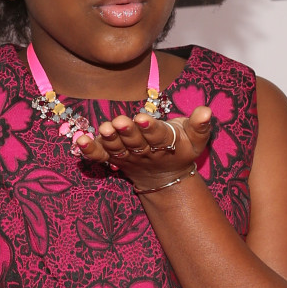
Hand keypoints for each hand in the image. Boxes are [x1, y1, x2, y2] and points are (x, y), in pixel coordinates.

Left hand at [76, 107, 212, 186]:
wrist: (165, 177)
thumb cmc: (181, 149)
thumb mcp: (196, 140)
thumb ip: (200, 125)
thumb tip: (207, 110)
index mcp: (165, 144)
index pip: (158, 136)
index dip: (150, 128)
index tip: (141, 118)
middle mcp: (145, 152)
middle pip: (135, 142)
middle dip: (127, 132)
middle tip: (119, 121)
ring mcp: (128, 157)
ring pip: (118, 148)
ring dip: (109, 140)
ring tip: (103, 128)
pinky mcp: (114, 159)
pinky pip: (101, 157)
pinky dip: (90, 150)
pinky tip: (79, 141)